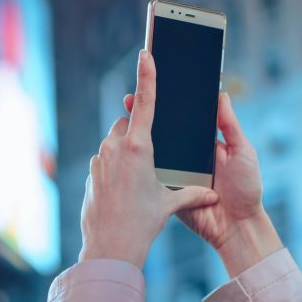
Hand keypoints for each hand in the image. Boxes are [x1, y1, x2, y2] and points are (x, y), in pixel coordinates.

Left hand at [79, 50, 218, 269]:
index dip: (148, 76)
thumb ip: (191, 193)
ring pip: (115, 144)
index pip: (145, 103)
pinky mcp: (91, 173)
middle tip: (153, 158)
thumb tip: (211, 194)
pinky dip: (115, 169)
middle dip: (140, 134)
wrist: (108, 247)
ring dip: (126, 153)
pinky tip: (123, 191)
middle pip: (128, 126)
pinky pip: (105, 162)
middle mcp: (115, 147)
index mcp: (138, 147)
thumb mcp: (169, 205)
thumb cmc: (142, 224)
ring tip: (138, 182)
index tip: (146, 53)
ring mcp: (99, 159)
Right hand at [123, 90, 281, 277]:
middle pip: (165, 134)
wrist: (237, 227)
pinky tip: (129, 153)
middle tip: (129, 99)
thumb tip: (221, 94)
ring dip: (140, 141)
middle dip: (147, 118)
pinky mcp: (168, 191)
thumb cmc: (247, 189)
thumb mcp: (243, 152)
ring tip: (125, 121)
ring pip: (155, 154)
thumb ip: (230, 126)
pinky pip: (152, 177)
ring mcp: (176, 174)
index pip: (185, 119)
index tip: (155, 87)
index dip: (170, 105)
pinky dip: (141, 167)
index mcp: (205, 144)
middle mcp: (188, 157)